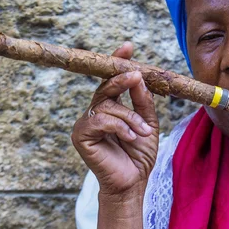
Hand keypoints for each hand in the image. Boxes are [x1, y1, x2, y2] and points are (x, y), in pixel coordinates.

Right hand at [71, 42, 158, 198]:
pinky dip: (120, 127)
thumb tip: (139, 76)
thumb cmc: (139, 155)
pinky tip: (131, 138)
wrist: (133, 182)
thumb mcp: (148, 123)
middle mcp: (96, 111)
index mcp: (111, 107)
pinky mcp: (80, 135)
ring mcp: (86, 123)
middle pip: (105, 86)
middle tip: (136, 76)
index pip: (112, 80)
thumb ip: (142, 101)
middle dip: (122, 80)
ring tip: (143, 132)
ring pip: (107, 106)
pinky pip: (101, 121)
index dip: (117, 62)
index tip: (128, 46)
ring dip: (130, 118)